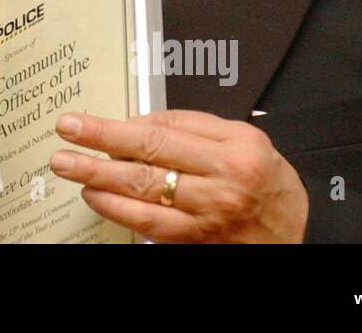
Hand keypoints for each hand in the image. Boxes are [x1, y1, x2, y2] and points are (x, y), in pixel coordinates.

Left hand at [49, 109, 307, 242]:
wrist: (294, 229)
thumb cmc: (266, 180)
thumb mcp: (243, 139)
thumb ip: (193, 126)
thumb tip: (137, 123)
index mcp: (236, 146)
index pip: (166, 130)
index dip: (119, 126)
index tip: (87, 121)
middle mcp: (224, 181)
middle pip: (150, 157)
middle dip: (101, 144)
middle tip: (67, 134)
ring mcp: (210, 214)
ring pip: (145, 192)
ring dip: (99, 178)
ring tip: (69, 165)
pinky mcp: (197, 240)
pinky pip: (150, 224)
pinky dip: (117, 210)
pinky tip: (96, 197)